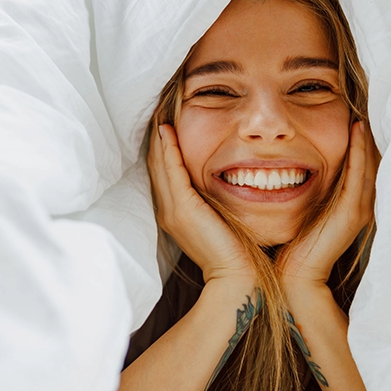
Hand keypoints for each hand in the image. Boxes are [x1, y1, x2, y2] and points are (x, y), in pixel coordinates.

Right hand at [148, 123, 252, 283]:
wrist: (235, 277)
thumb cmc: (234, 252)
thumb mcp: (219, 222)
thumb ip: (212, 203)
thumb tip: (220, 183)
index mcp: (175, 215)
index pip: (163, 176)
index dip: (162, 151)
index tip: (165, 127)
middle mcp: (168, 211)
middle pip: (156, 167)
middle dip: (156, 140)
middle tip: (157, 113)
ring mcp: (173, 210)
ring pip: (159, 166)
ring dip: (158, 139)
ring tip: (159, 116)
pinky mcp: (184, 208)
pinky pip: (171, 171)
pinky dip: (168, 149)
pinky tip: (166, 131)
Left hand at [279, 120, 378, 299]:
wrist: (295, 278)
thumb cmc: (295, 245)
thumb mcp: (309, 209)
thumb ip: (314, 189)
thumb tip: (298, 161)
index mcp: (355, 203)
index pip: (367, 161)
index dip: (367, 136)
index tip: (362, 106)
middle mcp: (363, 204)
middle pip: (377, 158)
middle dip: (375, 129)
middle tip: (374, 97)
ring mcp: (360, 208)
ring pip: (373, 162)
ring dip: (371, 134)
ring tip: (370, 104)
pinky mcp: (351, 213)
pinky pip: (359, 174)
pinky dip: (360, 150)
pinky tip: (358, 128)